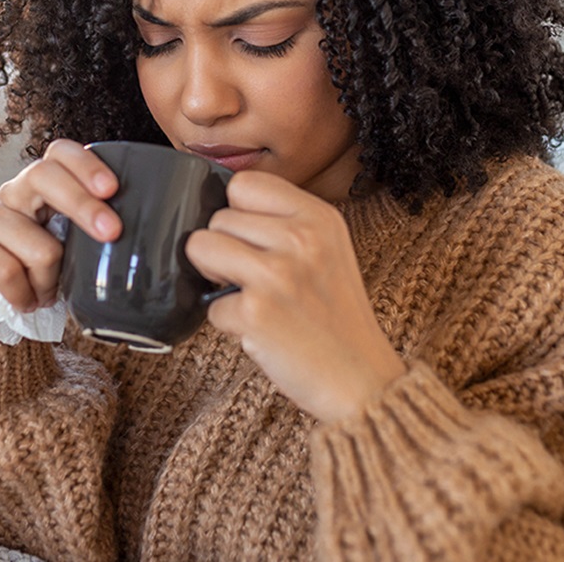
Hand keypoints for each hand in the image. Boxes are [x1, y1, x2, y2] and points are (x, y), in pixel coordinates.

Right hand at [0, 139, 122, 337]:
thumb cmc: (43, 278)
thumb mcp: (78, 254)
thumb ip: (104, 237)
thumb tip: (165, 241)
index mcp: (44, 188)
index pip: (59, 153)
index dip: (85, 164)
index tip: (112, 190)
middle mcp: (13, 194)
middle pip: (42, 175)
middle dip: (82, 204)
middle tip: (112, 233)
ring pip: (34, 242)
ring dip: (49, 278)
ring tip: (47, 293)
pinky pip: (5, 269)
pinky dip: (23, 295)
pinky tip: (24, 301)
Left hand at [186, 171, 405, 422]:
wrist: (362, 380)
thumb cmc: (336, 317)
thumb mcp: (327, 249)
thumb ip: (284, 222)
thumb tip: (219, 208)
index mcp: (320, 216)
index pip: (245, 183)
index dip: (237, 213)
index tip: (253, 241)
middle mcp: (301, 238)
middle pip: (218, 218)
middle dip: (225, 250)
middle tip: (257, 280)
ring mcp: (278, 274)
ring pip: (201, 248)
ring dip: (215, 278)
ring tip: (252, 297)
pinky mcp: (257, 312)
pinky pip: (209, 305)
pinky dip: (229, 323)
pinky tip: (262, 331)